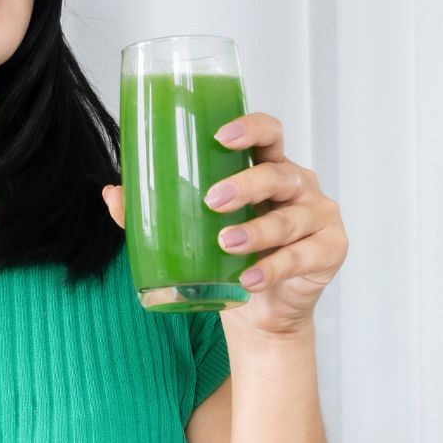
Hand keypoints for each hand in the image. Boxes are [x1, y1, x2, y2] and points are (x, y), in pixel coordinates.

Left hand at [102, 112, 348, 335]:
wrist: (260, 314)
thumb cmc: (227, 258)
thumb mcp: (190, 231)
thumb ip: (151, 211)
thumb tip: (112, 192)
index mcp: (267, 168)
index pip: (269, 134)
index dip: (250, 128)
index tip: (220, 135)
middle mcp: (298, 186)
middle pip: (278, 173)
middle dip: (245, 184)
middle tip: (212, 199)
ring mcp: (319, 217)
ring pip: (290, 218)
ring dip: (257, 230)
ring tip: (226, 242)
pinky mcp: (331, 251)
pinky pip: (303, 256)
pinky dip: (273, 268)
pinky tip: (248, 279)